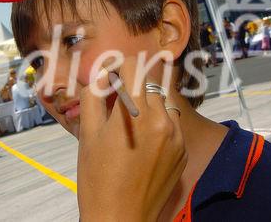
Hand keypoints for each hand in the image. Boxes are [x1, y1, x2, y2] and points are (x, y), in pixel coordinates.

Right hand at [77, 57, 186, 220]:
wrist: (120, 219)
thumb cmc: (97, 177)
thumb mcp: (87, 133)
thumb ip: (94, 95)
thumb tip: (103, 73)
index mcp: (137, 113)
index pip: (135, 65)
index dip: (119, 66)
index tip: (110, 75)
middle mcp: (163, 120)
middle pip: (151, 79)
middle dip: (132, 82)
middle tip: (115, 98)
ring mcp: (177, 136)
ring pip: (163, 99)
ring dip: (146, 100)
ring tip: (129, 120)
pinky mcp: (182, 150)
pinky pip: (171, 122)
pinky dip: (156, 121)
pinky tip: (141, 140)